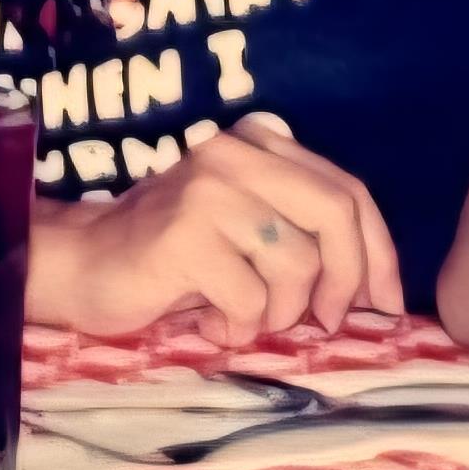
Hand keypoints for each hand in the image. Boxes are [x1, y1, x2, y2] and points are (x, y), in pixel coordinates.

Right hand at [25, 112, 402, 341]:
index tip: (384, 303)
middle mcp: (234, 154)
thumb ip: (304, 232)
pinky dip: (240, 327)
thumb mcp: (249, 229)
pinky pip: (251, 298)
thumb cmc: (176, 259)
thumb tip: (379, 287)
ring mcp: (207, 191)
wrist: (84, 264)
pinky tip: (211, 324)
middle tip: (327, 323)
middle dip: (347, 279)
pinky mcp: (183, 236)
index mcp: (257, 142)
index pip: (347, 190)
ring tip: (243, 318)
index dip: (379, 252)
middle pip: (335, 213)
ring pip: (296, 263)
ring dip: (280, 313)